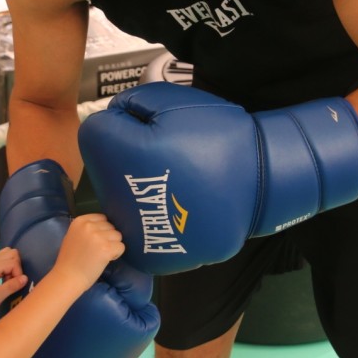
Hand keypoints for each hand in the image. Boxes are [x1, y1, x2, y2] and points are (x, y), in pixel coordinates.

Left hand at [0, 246, 28, 321]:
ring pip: (7, 255)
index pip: (13, 262)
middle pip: (11, 253)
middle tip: (12, 282)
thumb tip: (25, 278)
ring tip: (9, 281)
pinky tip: (5, 280)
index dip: (18, 273)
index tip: (15, 286)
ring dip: (12, 266)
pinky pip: (2, 261)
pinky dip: (7, 268)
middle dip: (16, 267)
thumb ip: (11, 286)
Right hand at [53, 214, 124, 292]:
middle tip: (98, 250)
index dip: (102, 230)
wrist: (67, 277)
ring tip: (102, 255)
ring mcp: (98, 236)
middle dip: (108, 238)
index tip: (96, 241)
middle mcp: (89, 226)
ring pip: (118, 236)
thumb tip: (104, 226)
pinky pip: (121, 246)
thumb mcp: (73, 236)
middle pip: (111, 226)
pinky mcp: (106, 248)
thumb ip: (86, 229)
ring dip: (113, 245)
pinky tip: (106, 259)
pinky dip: (117, 254)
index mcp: (80, 221)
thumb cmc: (69, 260)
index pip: (102, 218)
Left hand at [78, 82, 357, 274]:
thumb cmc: (217, 136)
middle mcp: (116, 198)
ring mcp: (135, 232)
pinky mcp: (155, 255)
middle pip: (105, 167)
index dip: (123, 121)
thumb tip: (110, 117)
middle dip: (126, 155)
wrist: (263, 180)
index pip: (94, 130)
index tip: (148, 125)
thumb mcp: (170, 101)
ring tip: (176, 179)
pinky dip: (157, 219)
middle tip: (167, 153)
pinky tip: (181, 205)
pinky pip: (143, 231)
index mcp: (117, 154)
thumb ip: (129, 103)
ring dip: (138, 188)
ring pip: (121, 200)